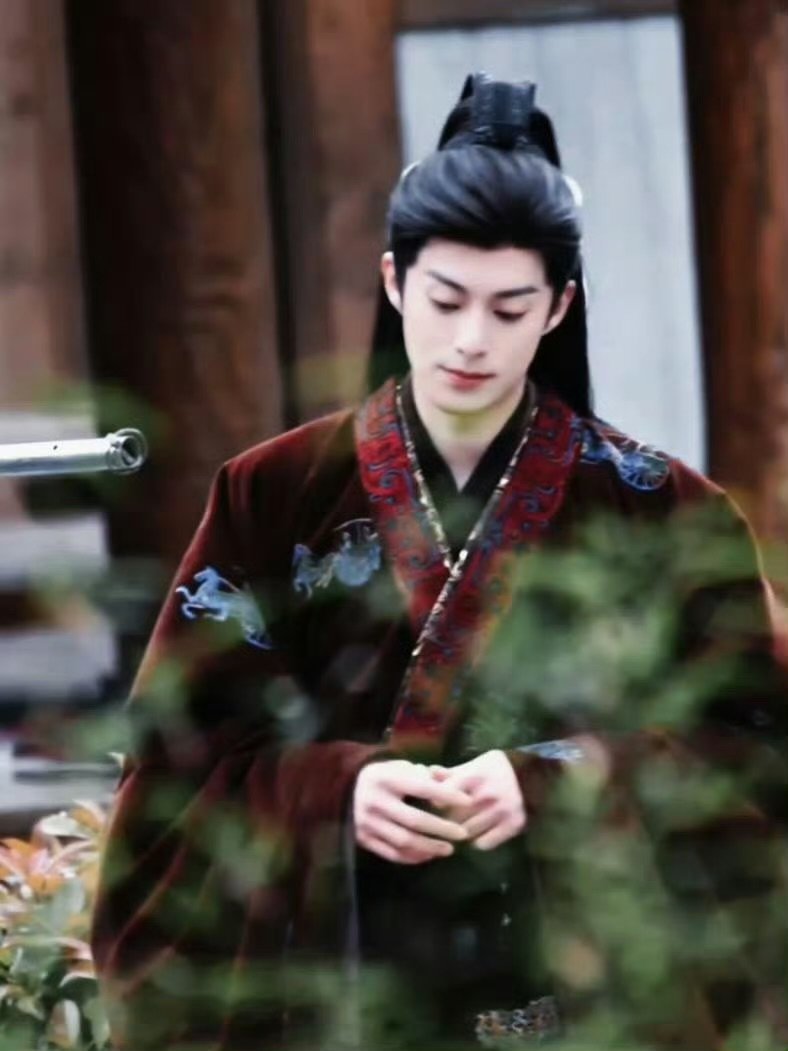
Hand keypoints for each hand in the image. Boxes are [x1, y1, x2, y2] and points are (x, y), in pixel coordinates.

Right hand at [353, 759, 472, 864]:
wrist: (341, 790)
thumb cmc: (379, 777)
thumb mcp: (396, 767)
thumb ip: (420, 773)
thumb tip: (445, 781)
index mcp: (385, 779)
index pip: (422, 787)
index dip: (446, 795)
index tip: (467, 801)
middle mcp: (376, 802)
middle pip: (415, 820)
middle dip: (442, 829)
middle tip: (462, 834)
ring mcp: (368, 823)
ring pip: (404, 841)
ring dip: (430, 847)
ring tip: (449, 849)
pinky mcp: (363, 840)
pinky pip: (391, 854)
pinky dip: (412, 857)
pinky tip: (427, 855)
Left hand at [430, 750, 524, 850]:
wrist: (534, 774)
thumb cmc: (497, 769)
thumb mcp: (474, 765)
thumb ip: (450, 773)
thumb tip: (426, 773)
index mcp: (476, 775)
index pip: (445, 794)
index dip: (438, 801)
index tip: (437, 804)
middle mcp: (488, 794)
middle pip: (453, 816)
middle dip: (448, 818)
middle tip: (448, 819)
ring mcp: (501, 811)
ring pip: (466, 832)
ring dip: (461, 831)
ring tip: (462, 827)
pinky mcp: (513, 825)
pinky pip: (483, 843)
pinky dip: (478, 841)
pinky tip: (479, 833)